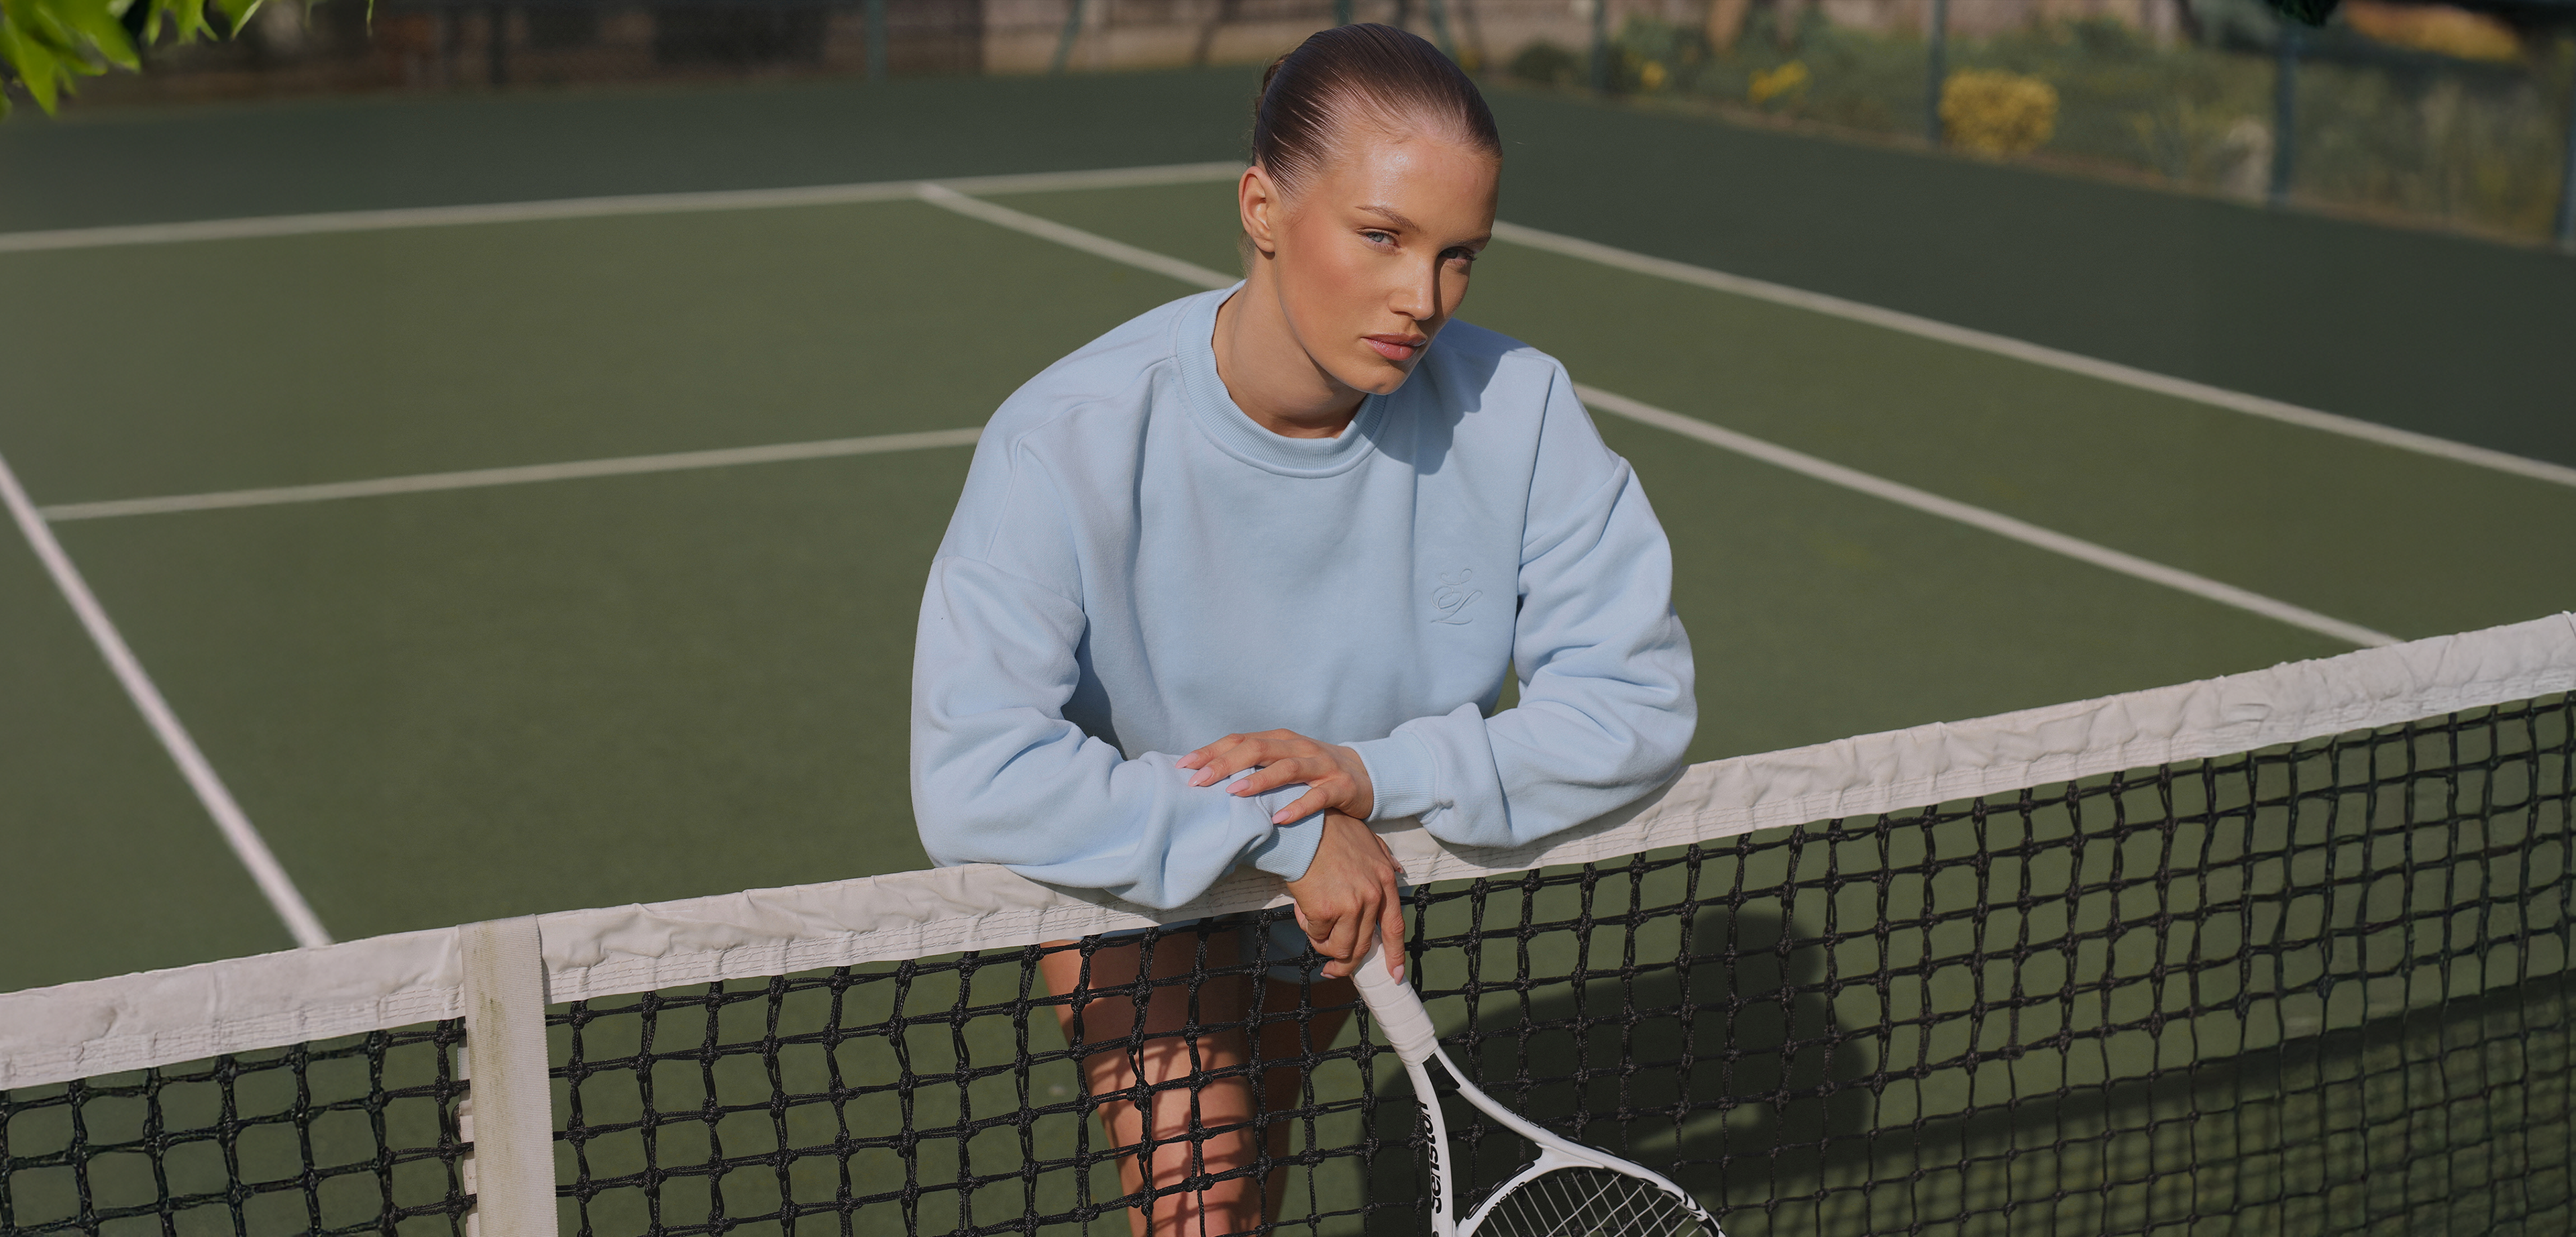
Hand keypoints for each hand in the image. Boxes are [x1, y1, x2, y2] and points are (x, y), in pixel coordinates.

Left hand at [1179, 729, 1375, 823]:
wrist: (1366, 775)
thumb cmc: (1313, 773)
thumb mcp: (1283, 763)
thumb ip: (1254, 767)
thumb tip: (1208, 782)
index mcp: (1280, 740)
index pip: (1240, 740)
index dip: (1212, 751)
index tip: (1184, 766)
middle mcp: (1298, 747)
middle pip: (1258, 749)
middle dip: (1226, 764)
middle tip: (1199, 781)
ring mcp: (1322, 765)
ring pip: (1288, 767)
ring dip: (1259, 780)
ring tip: (1235, 793)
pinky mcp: (1342, 786)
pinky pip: (1318, 796)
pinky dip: (1298, 806)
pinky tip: (1279, 819)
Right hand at [1282, 811, 1407, 979]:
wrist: (1303, 828)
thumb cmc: (1329, 831)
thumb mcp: (1368, 840)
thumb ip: (1384, 859)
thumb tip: (1398, 871)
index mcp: (1385, 881)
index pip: (1395, 927)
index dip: (1395, 955)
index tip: (1394, 975)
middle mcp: (1372, 896)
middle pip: (1362, 946)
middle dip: (1346, 963)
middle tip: (1333, 970)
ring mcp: (1351, 905)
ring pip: (1340, 948)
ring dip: (1324, 945)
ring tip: (1313, 928)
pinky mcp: (1327, 910)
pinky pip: (1317, 934)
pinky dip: (1308, 927)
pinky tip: (1303, 909)